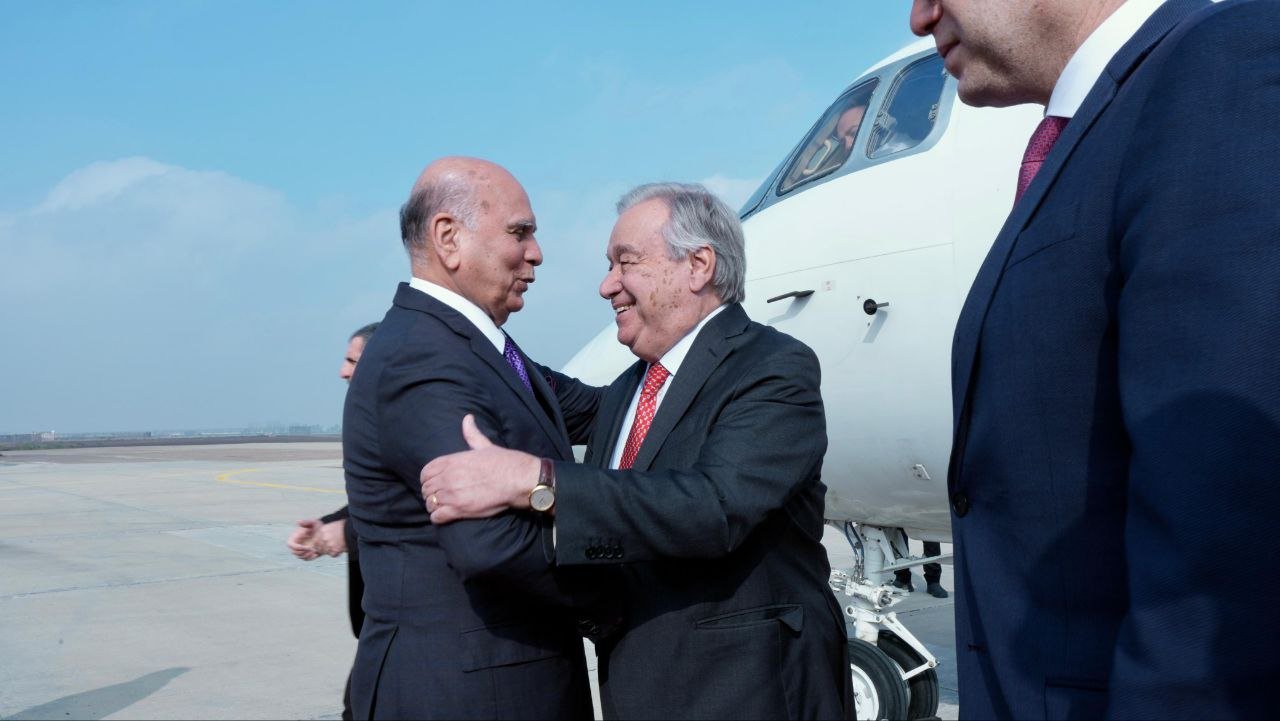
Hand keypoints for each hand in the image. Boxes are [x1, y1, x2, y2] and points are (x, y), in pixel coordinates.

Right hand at [286, 519, 323, 559]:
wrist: (325, 532)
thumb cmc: (317, 526)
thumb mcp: (313, 523)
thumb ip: (306, 522)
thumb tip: (298, 522)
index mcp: (295, 537)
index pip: (290, 545)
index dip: (297, 547)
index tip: (307, 547)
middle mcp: (296, 544)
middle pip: (294, 552)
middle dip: (303, 552)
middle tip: (312, 549)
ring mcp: (301, 550)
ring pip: (300, 556)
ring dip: (307, 555)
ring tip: (314, 551)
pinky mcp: (306, 553)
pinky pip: (306, 559)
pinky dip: (310, 558)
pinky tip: (316, 554)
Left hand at [313, 519, 347, 556]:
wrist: (353, 529)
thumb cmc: (343, 527)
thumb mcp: (330, 526)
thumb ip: (322, 532)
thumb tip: (316, 540)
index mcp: (322, 530)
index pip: (314, 541)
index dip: (317, 544)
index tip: (320, 545)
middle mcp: (324, 537)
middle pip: (318, 548)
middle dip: (323, 548)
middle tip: (330, 545)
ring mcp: (329, 544)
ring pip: (325, 552)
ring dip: (330, 550)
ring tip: (336, 545)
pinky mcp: (335, 550)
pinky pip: (332, 555)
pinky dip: (336, 553)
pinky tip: (340, 547)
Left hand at [420, 414, 540, 523]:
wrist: (517, 479)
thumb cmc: (504, 462)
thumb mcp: (485, 445)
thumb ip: (472, 433)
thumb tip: (468, 418)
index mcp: (452, 461)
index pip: (426, 472)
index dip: (427, 479)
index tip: (435, 483)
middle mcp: (448, 477)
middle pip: (426, 489)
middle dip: (431, 493)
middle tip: (440, 497)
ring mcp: (452, 495)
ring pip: (430, 503)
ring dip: (434, 506)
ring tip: (443, 507)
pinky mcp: (459, 510)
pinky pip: (437, 517)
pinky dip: (438, 518)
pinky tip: (446, 516)